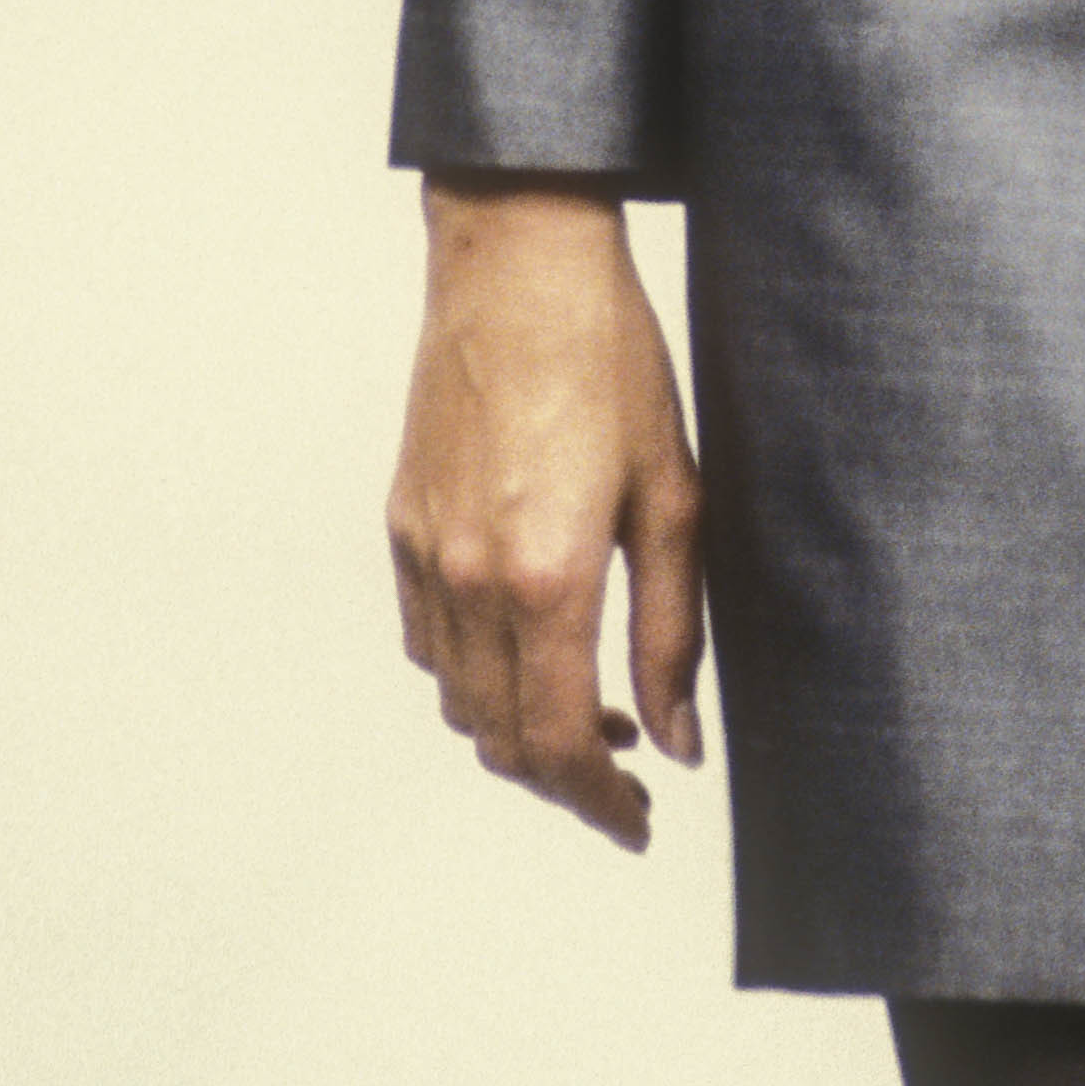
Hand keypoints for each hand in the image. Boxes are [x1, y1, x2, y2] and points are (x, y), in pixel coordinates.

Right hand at [387, 177, 704, 846]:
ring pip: (459, 700)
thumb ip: (673, 631)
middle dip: (565, 778)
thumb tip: (680, 738)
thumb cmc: (609, 361)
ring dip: (517, 730)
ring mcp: (428, 554)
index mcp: (547, 578)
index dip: (600, 803)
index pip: (559, 744)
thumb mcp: (672, 496)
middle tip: (628, 772)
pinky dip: (473, 673)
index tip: (638, 821)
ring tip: (590, 707)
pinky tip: (526, 642)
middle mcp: (472, 580)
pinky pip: (428, 641)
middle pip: (502, 741)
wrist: (521, 264)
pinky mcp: (404, 525)